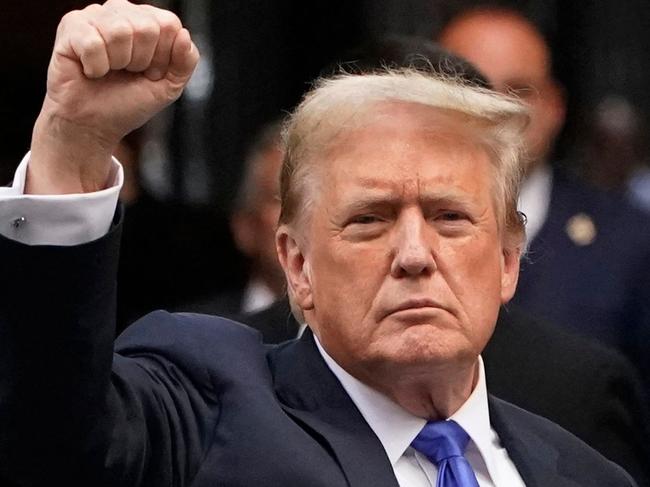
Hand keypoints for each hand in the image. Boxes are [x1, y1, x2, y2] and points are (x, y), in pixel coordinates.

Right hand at [27, 0, 198, 193]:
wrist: (94, 124)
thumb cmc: (128, 103)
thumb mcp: (168, 86)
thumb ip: (186, 62)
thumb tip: (184, 35)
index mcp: (148, 20)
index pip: (169, 24)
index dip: (162, 57)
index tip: (149, 72)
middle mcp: (122, 11)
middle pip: (146, 27)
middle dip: (140, 61)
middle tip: (127, 73)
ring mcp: (95, 15)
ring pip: (119, 32)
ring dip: (117, 63)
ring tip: (109, 70)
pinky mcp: (71, 26)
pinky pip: (93, 43)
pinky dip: (95, 67)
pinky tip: (90, 70)